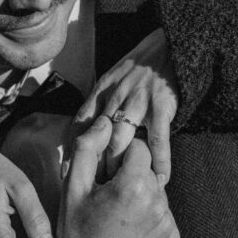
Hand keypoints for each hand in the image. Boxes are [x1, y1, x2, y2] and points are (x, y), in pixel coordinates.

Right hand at [50, 116, 178, 237]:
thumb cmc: (75, 233)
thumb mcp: (73, 188)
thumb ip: (88, 148)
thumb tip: (105, 122)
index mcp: (133, 186)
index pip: (139, 148)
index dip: (120, 157)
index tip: (106, 174)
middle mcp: (157, 203)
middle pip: (148, 170)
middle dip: (131, 176)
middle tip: (108, 197)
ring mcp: (167, 223)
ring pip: (156, 192)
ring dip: (140, 196)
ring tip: (117, 216)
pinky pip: (162, 214)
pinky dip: (148, 216)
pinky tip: (127, 229)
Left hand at [65, 28, 178, 180]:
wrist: (171, 46)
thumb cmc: (141, 66)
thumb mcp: (111, 78)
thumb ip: (99, 103)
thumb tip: (86, 131)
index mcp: (100, 91)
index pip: (79, 125)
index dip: (72, 151)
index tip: (66, 173)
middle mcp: (115, 98)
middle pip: (98, 140)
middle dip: (95, 167)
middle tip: (95, 191)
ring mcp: (137, 103)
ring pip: (121, 143)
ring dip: (121, 169)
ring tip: (123, 191)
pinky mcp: (160, 107)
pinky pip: (157, 140)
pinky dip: (159, 162)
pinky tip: (160, 179)